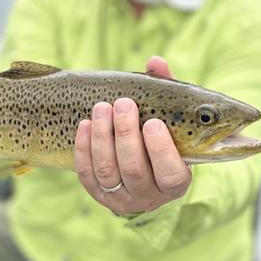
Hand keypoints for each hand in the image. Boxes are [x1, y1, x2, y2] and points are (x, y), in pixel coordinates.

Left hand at [74, 56, 191, 214]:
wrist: (138, 160)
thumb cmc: (158, 131)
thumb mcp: (168, 115)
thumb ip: (165, 89)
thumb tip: (155, 62)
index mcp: (176, 181)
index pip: (171, 175)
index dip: (161, 150)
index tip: (153, 122)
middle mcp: (150, 196)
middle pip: (134, 169)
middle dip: (125, 134)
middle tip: (124, 104)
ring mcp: (122, 198)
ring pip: (107, 171)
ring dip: (102, 136)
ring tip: (102, 107)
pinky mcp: (98, 195)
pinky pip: (86, 174)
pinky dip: (84, 148)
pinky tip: (85, 124)